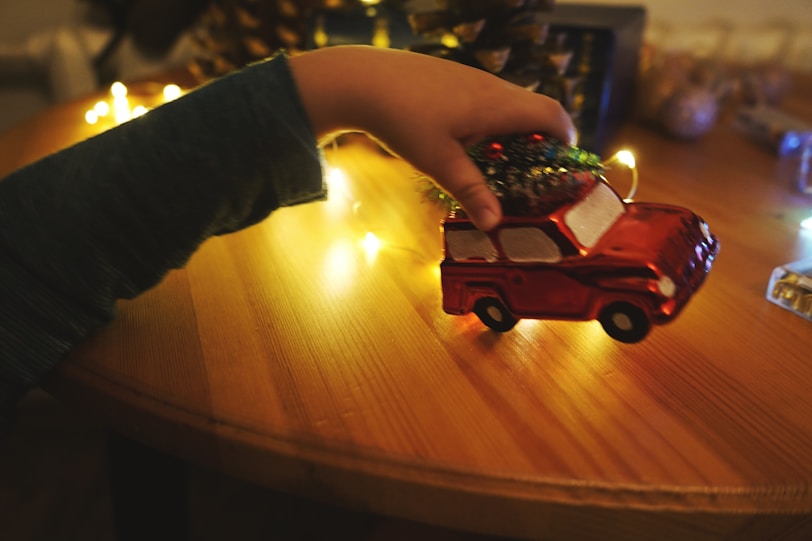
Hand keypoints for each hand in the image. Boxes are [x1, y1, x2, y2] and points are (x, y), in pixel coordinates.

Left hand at [289, 46, 575, 230]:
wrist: (363, 80)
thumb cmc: (403, 118)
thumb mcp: (439, 163)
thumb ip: (471, 191)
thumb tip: (496, 224)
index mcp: (498, 105)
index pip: (553, 115)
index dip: (568, 139)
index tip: (566, 165)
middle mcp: (493, 87)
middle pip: (538, 108)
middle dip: (545, 139)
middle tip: (537, 172)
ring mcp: (473, 79)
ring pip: (513, 103)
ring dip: (518, 130)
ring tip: (504, 162)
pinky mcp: (456, 78)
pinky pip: (490, 98)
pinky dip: (495, 120)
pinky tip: (471, 143)